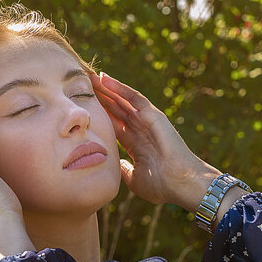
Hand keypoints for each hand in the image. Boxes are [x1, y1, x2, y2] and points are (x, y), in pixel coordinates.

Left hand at [91, 71, 218, 209]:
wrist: (180, 183)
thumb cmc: (161, 184)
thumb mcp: (135, 178)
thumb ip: (124, 170)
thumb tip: (114, 164)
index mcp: (134, 143)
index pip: (112, 124)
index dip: (98, 115)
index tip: (82, 108)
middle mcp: (140, 129)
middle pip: (115, 109)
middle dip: (100, 98)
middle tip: (81, 86)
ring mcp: (146, 121)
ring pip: (122, 100)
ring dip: (106, 88)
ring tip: (89, 77)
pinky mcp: (153, 115)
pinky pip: (133, 97)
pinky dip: (119, 87)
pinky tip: (104, 79)